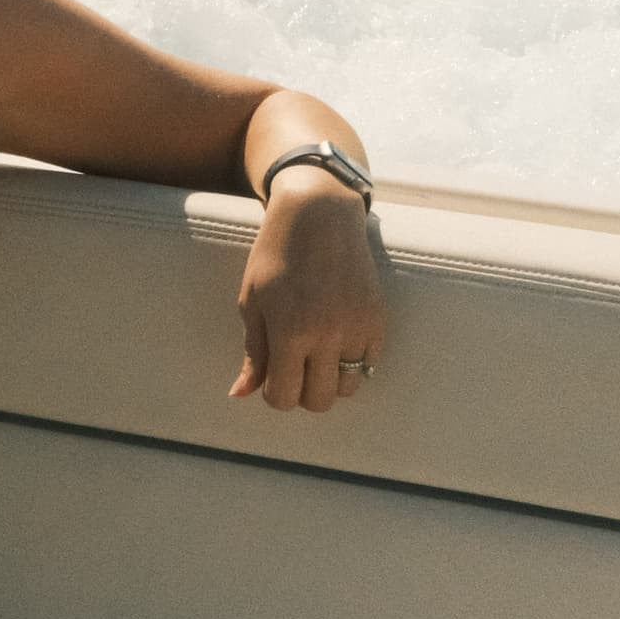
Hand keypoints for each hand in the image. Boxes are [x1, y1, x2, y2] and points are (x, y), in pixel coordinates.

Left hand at [233, 172, 387, 411]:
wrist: (319, 218)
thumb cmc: (275, 258)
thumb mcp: (253, 303)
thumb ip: (253, 353)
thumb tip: (241, 395)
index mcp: (289, 331)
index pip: (285, 396)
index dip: (274, 395)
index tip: (271, 379)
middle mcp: (328, 335)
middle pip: (320, 400)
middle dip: (302, 393)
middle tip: (293, 368)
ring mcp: (357, 328)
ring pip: (349, 388)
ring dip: (329, 381)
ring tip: (315, 355)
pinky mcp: (378, 320)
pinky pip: (370, 365)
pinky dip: (353, 364)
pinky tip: (336, 342)